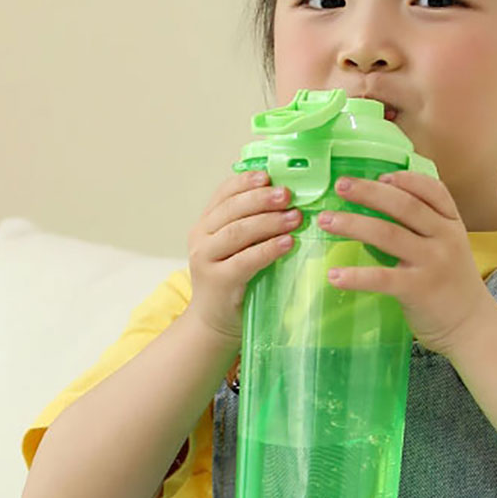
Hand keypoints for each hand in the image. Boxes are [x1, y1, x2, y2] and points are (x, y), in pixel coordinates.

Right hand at [186, 168, 301, 348]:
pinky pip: (246, 259)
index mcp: (205, 223)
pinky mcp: (219, 281)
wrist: (214, 321)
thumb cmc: (234, 280)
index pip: (223, 193)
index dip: (246, 182)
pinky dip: (269, 249)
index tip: (269, 175)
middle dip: (261, 199)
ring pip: (238, 231)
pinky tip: (288, 243)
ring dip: (269, 221)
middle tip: (288, 194)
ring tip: (295, 217)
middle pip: (232, 210)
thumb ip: (249, 224)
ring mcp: (206, 259)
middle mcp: (200, 238)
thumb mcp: (235, 247)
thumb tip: (288, 198)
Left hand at [316, 169, 492, 356]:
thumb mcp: (449, 246)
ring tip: (327, 220)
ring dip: (353, 224)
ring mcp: (432, 263)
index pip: (433, 190)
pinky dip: (355, 276)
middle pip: (404, 206)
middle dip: (369, 192)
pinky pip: (382, 278)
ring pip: (388, 235)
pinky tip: (334, 275)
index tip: (379, 175)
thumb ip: (426, 226)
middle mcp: (444, 238)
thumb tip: (379, 203)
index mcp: (451, 224)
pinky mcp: (418, 290)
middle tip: (340, 185)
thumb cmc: (452, 283)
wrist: (472, 326)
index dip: (406, 179)